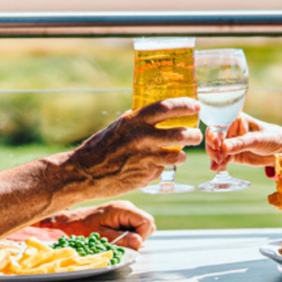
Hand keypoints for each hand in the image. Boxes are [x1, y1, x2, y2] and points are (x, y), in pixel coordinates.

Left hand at [48, 201, 155, 250]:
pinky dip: (129, 235)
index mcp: (122, 209)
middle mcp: (127, 207)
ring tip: (117, 240)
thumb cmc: (81, 227)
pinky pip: (134, 227)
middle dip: (139, 237)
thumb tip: (139, 243)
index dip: (142, 236)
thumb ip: (120, 239)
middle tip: (122, 244)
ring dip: (134, 237)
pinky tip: (117, 237)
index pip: (146, 221)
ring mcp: (126, 211)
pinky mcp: (123, 217)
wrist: (70, 221)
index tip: (131, 246)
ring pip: (142, 227)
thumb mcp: (100, 236)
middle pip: (147, 224)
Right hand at [63, 97, 202, 200]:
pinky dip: (161, 168)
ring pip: (178, 156)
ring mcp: (145, 158)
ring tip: (181, 154)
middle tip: (196, 135)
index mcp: (134, 121)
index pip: (167, 107)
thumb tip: (155, 115)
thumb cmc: (99, 147)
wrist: (84, 173)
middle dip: (194, 135)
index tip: (196, 105)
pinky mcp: (145, 176)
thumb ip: (137, 122)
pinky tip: (153, 167)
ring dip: (182, 155)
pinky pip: (161, 169)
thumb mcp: (118, 127)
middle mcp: (142, 138)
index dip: (185, 105)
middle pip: (180, 134)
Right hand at [207, 113, 281, 170]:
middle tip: (216, 157)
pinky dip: (219, 164)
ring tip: (215, 165)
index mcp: (235, 119)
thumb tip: (223, 147)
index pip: (219, 124)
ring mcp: (231, 144)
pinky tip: (216, 168)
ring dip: (214, 157)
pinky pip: (223, 159)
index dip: (214, 133)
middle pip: (214, 138)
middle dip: (212, 147)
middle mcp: (230, 130)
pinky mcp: (233, 155)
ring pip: (216, 149)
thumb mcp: (257, 139)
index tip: (216, 144)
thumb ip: (240, 143)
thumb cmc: (272, 137)